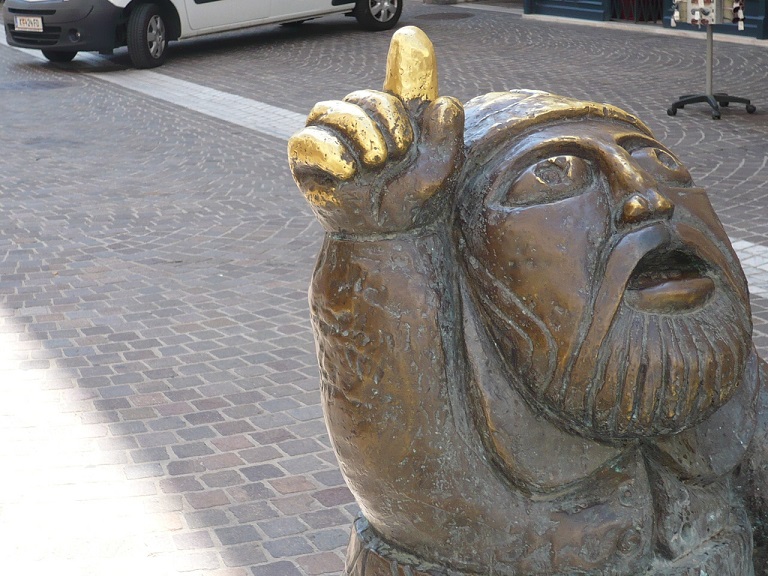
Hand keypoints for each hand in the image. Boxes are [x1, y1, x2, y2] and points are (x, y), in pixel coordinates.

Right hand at [288, 26, 463, 234]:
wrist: (385, 236)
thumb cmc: (411, 202)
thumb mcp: (438, 171)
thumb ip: (447, 137)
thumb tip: (445, 104)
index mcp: (395, 114)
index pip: (401, 78)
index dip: (407, 58)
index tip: (410, 36)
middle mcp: (361, 117)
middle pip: (367, 96)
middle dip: (388, 125)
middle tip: (397, 156)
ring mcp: (330, 134)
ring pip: (335, 111)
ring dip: (362, 136)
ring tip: (375, 165)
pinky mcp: (306, 156)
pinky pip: (309, 139)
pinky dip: (331, 152)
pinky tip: (350, 171)